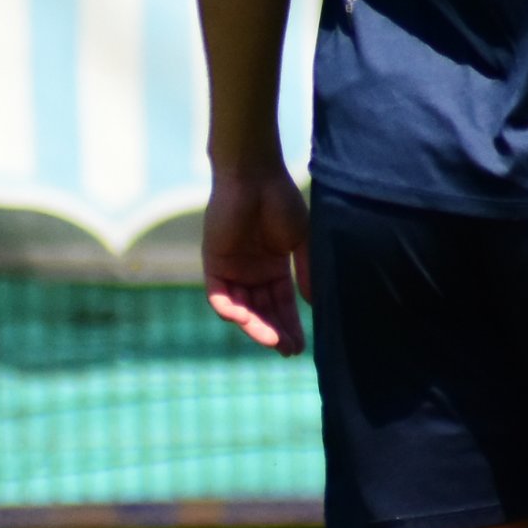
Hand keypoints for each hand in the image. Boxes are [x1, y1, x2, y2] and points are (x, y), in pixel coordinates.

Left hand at [203, 161, 310, 354]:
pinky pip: (219, 295)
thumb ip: (306, 272)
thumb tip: (314, 305)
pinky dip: (229, 310)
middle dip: (275, 332)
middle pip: (263, 312)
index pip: (282, 305)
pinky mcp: (213, 263)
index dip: (291, 326)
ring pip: (242, 309)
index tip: (302, 346)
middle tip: (288, 350)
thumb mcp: (300, 242)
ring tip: (272, 340)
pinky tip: (245, 319)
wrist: (255, 177)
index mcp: (273, 268)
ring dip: (255, 326)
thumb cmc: (281, 202)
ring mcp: (232, 269)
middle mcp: (252, 273)